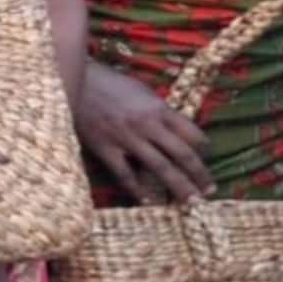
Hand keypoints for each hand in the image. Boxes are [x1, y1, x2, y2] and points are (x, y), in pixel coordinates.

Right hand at [74, 60, 211, 203]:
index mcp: (159, 109)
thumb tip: (171, 127)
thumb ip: (157, 111)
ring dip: (178, 186)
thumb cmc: (107, 82)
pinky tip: (148, 202)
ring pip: (160, 167)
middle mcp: (148, 125)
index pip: (191, 133)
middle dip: (199, 174)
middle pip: (182, 154)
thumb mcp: (141, 91)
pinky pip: (125, 174)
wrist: (73, 79)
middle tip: (209, 190)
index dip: (203, 148)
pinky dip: (138, 190)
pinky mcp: (105, 148)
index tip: (205, 157)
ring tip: (191, 201)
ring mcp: (126, 138)